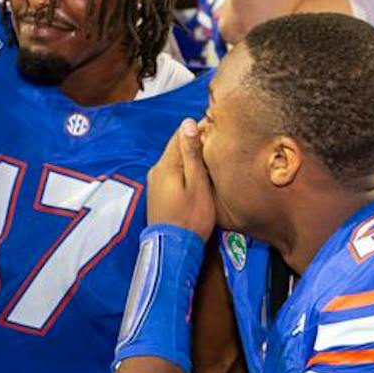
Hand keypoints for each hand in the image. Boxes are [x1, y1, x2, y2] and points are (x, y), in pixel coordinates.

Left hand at [146, 119, 216, 238]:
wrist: (173, 249)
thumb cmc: (190, 218)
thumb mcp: (197, 184)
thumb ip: (192, 154)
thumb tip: (188, 123)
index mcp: (165, 165)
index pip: (180, 135)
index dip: (198, 128)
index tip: (216, 129)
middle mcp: (156, 170)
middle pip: (176, 147)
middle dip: (195, 142)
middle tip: (217, 143)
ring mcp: (155, 182)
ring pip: (175, 160)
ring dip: (191, 157)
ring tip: (211, 159)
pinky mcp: (158, 193)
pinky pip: (172, 173)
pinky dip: (185, 170)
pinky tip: (198, 175)